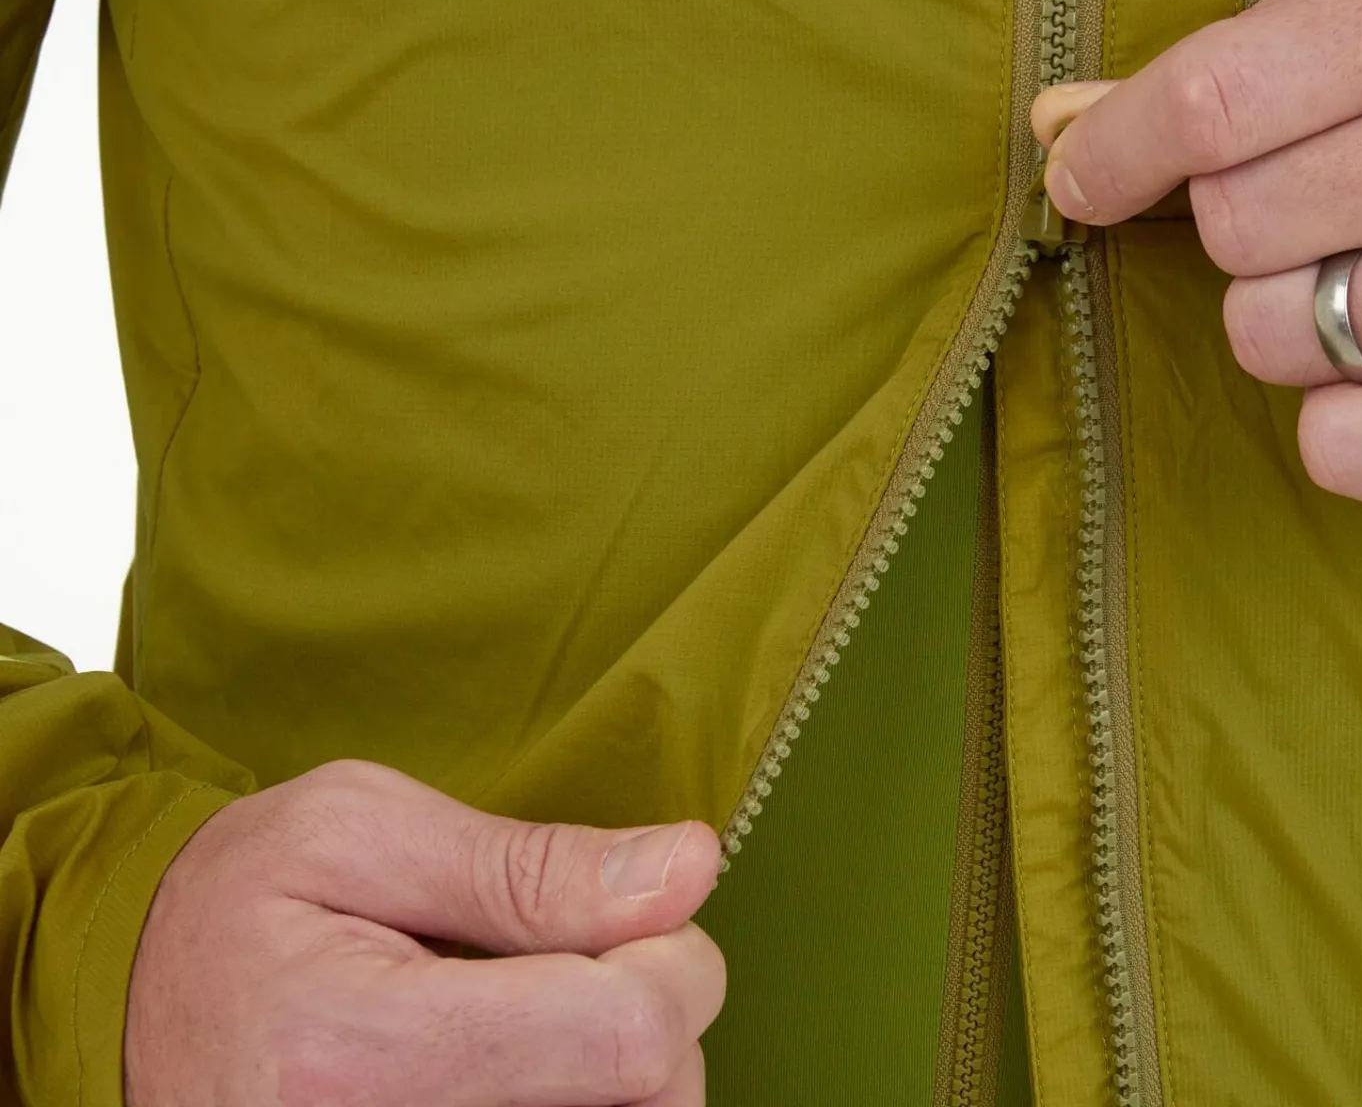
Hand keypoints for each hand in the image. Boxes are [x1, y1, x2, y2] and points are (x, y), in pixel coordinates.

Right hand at [125, 761, 724, 1106]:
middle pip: (653, 1101)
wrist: (122, 1013)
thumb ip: (532, 865)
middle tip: (565, 956)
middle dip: (651, 1010)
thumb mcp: (356, 830)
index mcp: (360, 1057)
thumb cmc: (232, 907)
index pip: (632, 1037)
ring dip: (621, 1063)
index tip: (634, 911)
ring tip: (531, 1008)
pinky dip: (585, 1092)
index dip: (672, 959)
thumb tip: (689, 869)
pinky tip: (529, 1059)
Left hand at [1034, 0, 1361, 505]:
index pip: (1219, 100)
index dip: (1120, 148)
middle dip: (1254, 229)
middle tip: (1342, 213)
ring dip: (1300, 322)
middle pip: (1235, 225)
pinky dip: (1350, 419)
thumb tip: (1068, 124)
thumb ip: (1262, 42)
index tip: (1083, 173)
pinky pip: (1337, 449)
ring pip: (1271, 338)